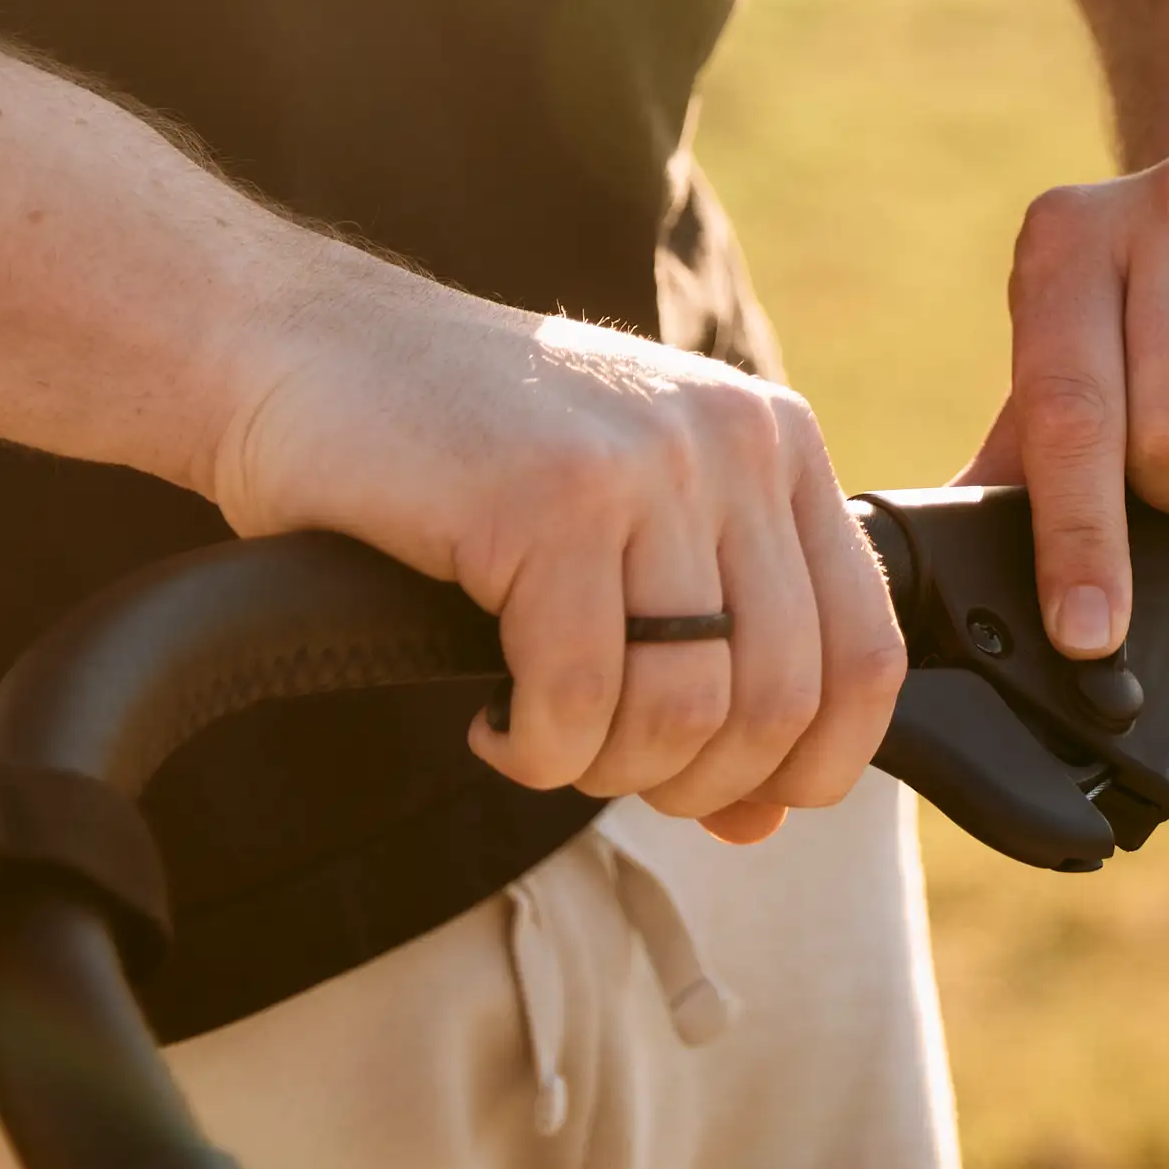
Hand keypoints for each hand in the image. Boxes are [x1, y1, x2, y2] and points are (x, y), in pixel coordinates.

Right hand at [207, 243, 905, 842]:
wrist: (301, 348)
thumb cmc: (459, 453)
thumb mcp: (622, 534)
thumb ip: (713, 657)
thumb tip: (764, 821)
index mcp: (777, 445)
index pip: (867, 653)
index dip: (811, 764)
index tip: (726, 797)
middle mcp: (733, 442)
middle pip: (781, 700)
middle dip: (695, 782)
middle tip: (606, 767)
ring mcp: (643, 464)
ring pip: (686, 710)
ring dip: (608, 770)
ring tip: (545, 738)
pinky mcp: (545, 499)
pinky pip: (576, 698)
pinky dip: (535, 750)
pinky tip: (493, 722)